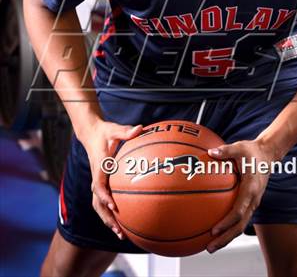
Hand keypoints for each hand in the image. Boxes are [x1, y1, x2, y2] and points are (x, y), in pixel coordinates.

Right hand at [81, 120, 142, 239]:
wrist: (91, 133)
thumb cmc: (105, 132)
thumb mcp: (114, 129)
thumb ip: (126, 131)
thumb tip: (140, 128)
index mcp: (100, 167)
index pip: (99, 185)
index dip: (105, 196)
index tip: (114, 206)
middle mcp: (97, 177)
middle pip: (98, 203)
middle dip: (107, 218)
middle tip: (119, 231)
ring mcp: (98, 182)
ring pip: (99, 206)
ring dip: (108, 220)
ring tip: (121, 234)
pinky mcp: (101, 183)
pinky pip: (104, 202)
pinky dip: (111, 213)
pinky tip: (124, 222)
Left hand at [206, 138, 276, 253]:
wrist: (268, 154)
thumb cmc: (252, 150)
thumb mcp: (240, 147)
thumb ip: (226, 151)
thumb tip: (210, 152)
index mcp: (251, 188)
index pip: (238, 211)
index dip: (226, 222)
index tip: (214, 230)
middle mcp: (253, 199)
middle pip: (239, 226)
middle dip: (225, 238)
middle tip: (209, 248)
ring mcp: (253, 203)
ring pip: (240, 226)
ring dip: (227, 237)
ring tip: (210, 246)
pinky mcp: (250, 203)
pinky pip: (240, 219)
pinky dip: (229, 228)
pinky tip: (216, 231)